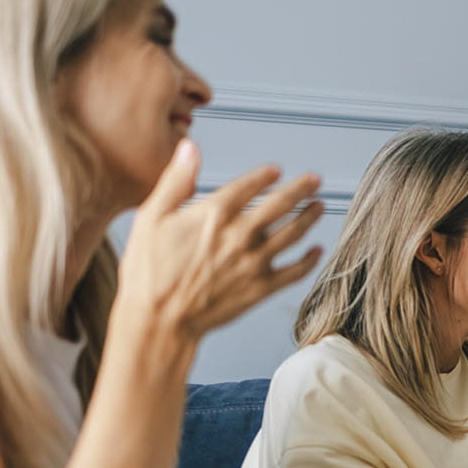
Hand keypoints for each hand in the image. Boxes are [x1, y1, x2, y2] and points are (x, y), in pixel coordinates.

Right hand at [114, 138, 325, 342]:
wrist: (158, 321)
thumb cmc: (148, 271)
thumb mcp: (151, 218)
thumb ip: (176, 180)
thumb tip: (190, 147)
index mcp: (214, 213)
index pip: (249, 185)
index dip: (266, 176)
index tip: (276, 170)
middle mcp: (240, 234)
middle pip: (280, 204)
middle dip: (301, 189)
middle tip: (315, 180)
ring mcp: (254, 262)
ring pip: (292, 234)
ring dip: (310, 218)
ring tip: (319, 207)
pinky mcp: (261, 288)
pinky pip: (295, 271)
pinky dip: (309, 260)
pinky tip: (317, 250)